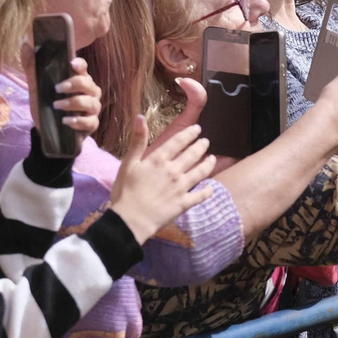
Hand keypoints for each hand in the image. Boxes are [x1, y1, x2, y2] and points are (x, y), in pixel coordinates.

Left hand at [21, 48, 102, 150]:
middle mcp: (89, 93)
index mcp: (78, 80)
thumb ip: (32, 67)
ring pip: (91, 103)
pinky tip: (66, 122)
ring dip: (74, 103)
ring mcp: (92, 109)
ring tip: (57, 106)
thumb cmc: (45, 106)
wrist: (46, 132)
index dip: (80, 65)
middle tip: (57, 88)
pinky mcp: (91, 124)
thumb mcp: (36, 87)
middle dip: (75, 84)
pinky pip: (90, 121)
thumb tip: (25, 44)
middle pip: (89, 84)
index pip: (83, 69)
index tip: (72, 63)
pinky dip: (78, 121)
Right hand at [107, 115, 216, 244]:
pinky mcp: (184, 203)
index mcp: (159, 160)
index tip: (198, 129)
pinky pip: (201, 195)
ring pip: (201, 171)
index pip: (179, 141)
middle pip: (193, 154)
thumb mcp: (128, 164)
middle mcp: (174, 170)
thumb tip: (140, 116)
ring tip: (212, 159)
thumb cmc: (125, 192)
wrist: (129, 220)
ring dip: (208, 163)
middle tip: (206, 141)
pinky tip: (211, 188)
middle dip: (201, 145)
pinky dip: (208, 191)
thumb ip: (137, 141)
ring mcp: (181, 187)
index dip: (190, 134)